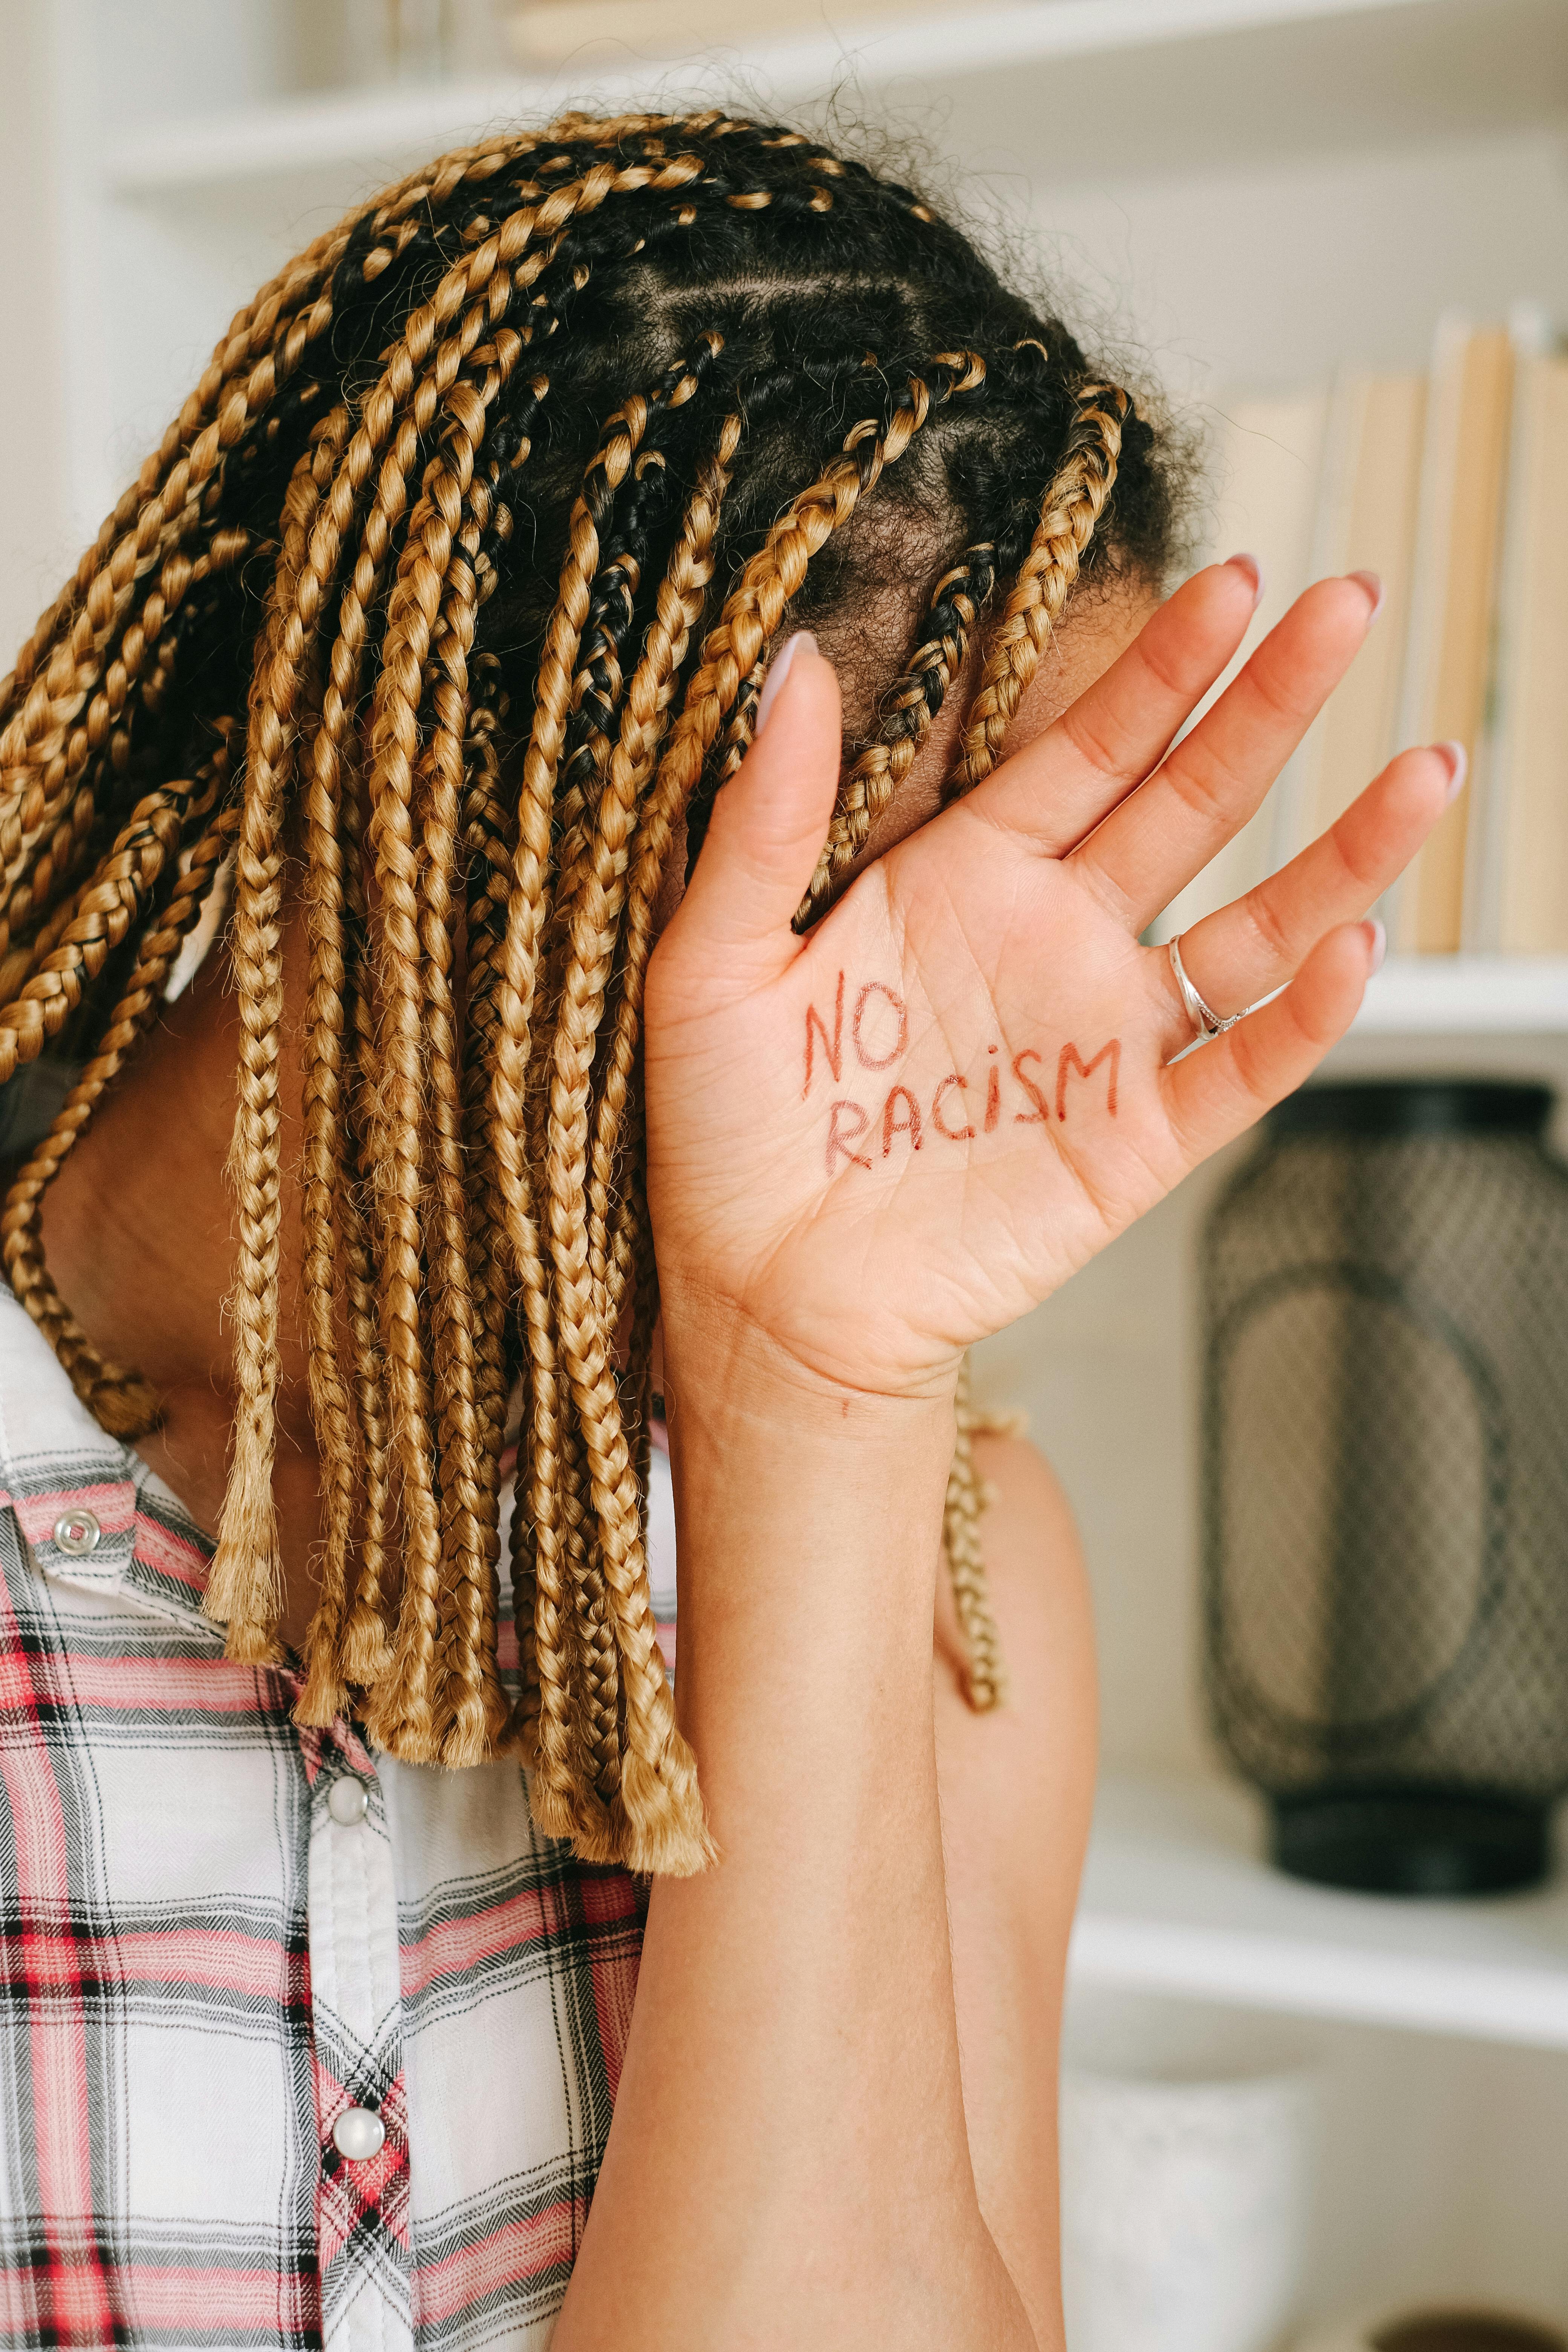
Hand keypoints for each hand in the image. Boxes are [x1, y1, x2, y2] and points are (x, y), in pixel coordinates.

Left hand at [644, 561, 1452, 1396]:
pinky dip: (1303, 1017)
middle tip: (1349, 603)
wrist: (761, 1291)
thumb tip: (798, 663)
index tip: (1231, 578)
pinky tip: (1354, 949)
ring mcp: (1106, 1042)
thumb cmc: (730, 1131)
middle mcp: (1055, 941)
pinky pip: (1241, 1070)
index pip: (1089, 748)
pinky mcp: (1135, 1143)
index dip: (1163, 666)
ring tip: (1425, 767)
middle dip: (1274, 706)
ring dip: (1342, 853)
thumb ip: (765, 818)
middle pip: (1191, 803)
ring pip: (1252, 928)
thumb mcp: (716, 959)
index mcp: (964, 880)